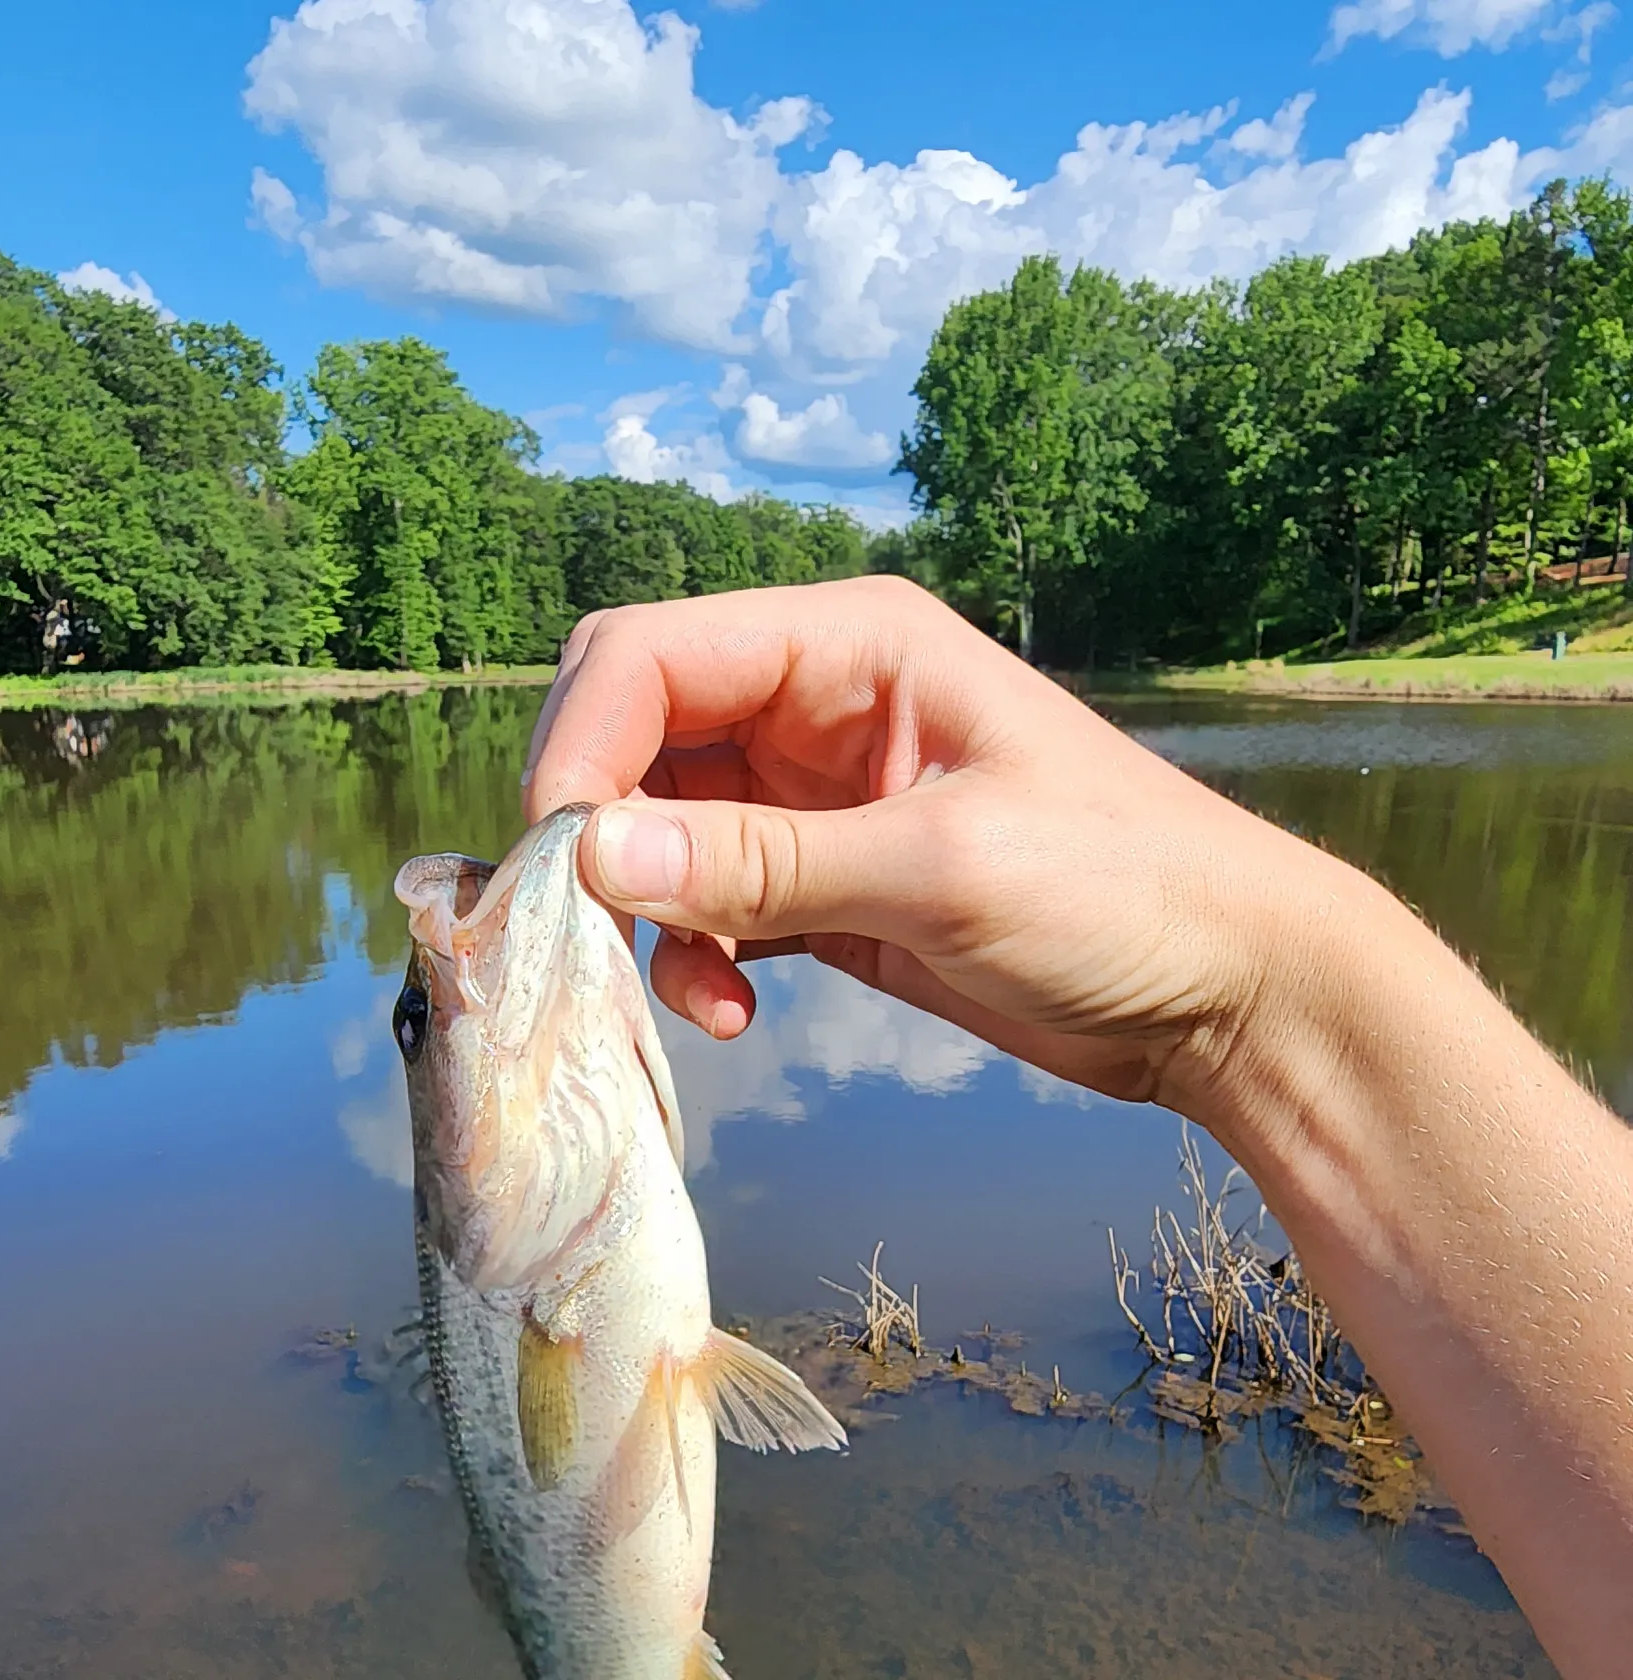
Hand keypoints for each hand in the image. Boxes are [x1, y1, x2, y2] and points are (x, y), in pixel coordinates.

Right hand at [521, 575, 1314, 1110]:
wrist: (1221, 992)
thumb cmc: (1123, 892)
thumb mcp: (943, 868)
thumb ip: (764, 860)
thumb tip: (591, 852)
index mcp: (848, 645)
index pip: (650, 654)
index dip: (580, 745)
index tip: (558, 862)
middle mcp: (815, 703)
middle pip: (634, 735)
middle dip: (596, 830)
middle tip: (593, 931)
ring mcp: (814, 797)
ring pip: (656, 828)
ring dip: (647, 911)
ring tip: (702, 994)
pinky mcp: (824, 882)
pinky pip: (707, 900)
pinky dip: (692, 953)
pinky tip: (734, 1010)